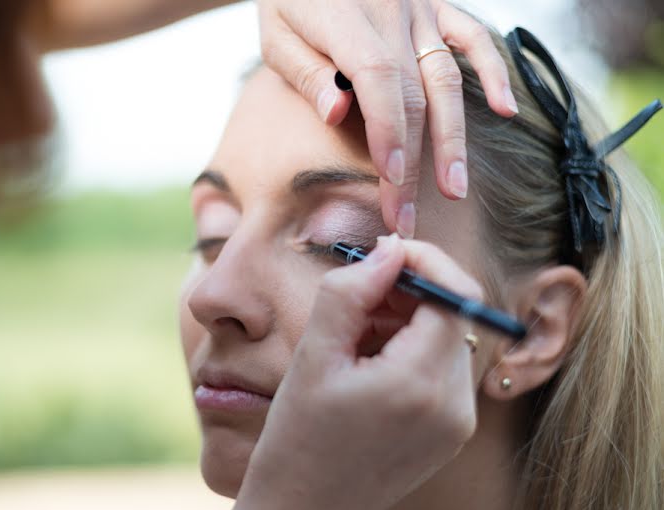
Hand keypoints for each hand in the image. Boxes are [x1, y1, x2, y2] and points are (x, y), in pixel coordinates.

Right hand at [180, 235, 482, 509]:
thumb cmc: (296, 439)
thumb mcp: (313, 356)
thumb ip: (350, 292)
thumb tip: (389, 251)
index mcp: (421, 383)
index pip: (453, 293)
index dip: (420, 261)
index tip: (380, 254)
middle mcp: (454, 406)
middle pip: (455, 315)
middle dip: (411, 290)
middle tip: (357, 296)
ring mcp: (457, 425)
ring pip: (449, 340)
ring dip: (409, 320)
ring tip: (354, 336)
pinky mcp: (450, 436)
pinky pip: (443, 371)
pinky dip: (412, 351)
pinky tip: (367, 365)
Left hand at [257, 0, 517, 234]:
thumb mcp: (277, 34)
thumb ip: (307, 73)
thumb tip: (337, 114)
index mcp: (346, 17)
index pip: (377, 78)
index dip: (387, 130)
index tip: (391, 177)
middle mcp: (392, 12)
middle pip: (412, 95)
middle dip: (412, 161)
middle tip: (404, 214)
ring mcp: (420, 10)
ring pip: (446, 78)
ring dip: (453, 138)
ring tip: (453, 188)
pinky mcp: (437, 7)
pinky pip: (473, 38)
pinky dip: (494, 72)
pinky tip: (507, 110)